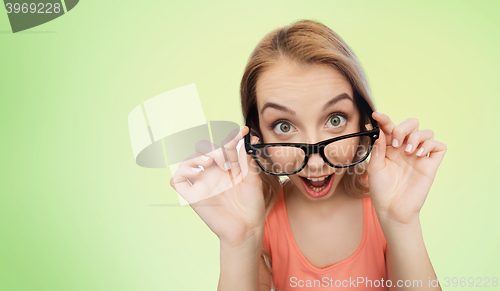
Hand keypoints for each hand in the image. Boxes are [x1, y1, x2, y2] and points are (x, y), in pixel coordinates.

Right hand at [170, 126, 264, 245]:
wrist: (247, 228)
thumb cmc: (252, 206)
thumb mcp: (253, 179)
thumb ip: (247, 160)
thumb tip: (249, 139)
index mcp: (227, 168)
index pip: (224, 147)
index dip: (232, 137)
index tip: (244, 132)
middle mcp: (213, 173)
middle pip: (203, 150)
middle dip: (213, 148)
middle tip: (226, 160)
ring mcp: (202, 183)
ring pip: (188, 161)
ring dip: (197, 157)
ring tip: (209, 161)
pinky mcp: (193, 196)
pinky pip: (177, 181)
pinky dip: (179, 173)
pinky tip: (194, 172)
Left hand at [367, 112, 446, 224]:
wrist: (392, 209)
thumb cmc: (381, 190)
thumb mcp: (374, 167)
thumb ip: (378, 148)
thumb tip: (380, 130)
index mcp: (390, 148)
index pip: (390, 127)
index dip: (384, 119)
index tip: (376, 115)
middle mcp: (405, 149)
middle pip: (412, 124)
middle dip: (404, 127)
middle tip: (396, 142)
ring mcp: (419, 156)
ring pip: (426, 133)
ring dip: (417, 137)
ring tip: (408, 151)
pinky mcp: (430, 165)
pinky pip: (439, 147)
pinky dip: (431, 145)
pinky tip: (418, 155)